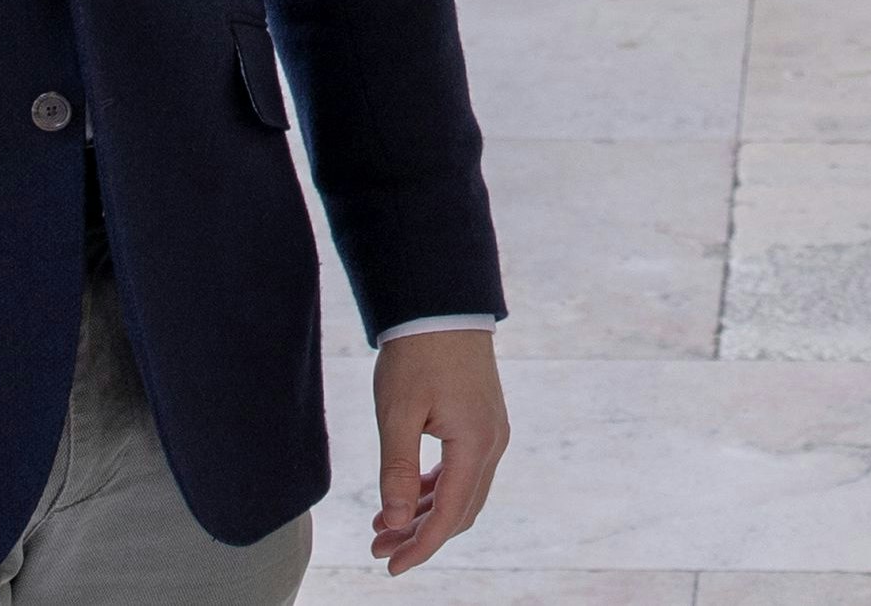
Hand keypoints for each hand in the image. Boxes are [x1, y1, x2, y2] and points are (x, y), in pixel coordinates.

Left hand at [369, 328, 507, 573]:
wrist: (440, 304)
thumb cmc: (416, 354)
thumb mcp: (397, 413)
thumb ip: (397, 471)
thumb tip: (394, 523)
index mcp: (475, 444)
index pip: (449, 514)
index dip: (421, 546)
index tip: (390, 566)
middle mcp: (492, 443)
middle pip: (460, 510)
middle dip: (420, 535)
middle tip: (378, 548)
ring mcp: (491, 432)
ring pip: (462, 492)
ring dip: (426, 514)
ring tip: (383, 527)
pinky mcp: (482, 422)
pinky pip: (463, 470)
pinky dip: (435, 489)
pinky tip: (405, 496)